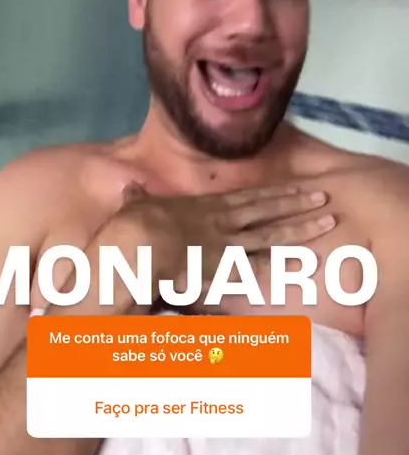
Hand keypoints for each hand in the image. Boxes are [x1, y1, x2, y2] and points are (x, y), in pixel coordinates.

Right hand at [109, 182, 332, 290]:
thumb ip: (136, 197)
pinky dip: (281, 264)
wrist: (140, 246)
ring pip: (272, 234)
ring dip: (300, 228)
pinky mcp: (225, 267)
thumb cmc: (136, 225)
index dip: (272, 193)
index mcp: (204, 205)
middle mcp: (222, 221)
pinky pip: (259, 266)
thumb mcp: (136, 205)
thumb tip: (128, 187)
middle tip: (323, 198)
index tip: (295, 187)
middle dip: (296, 204)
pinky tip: (302, 263)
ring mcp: (228, 243)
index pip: (246, 197)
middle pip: (267, 210)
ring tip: (326, 222)